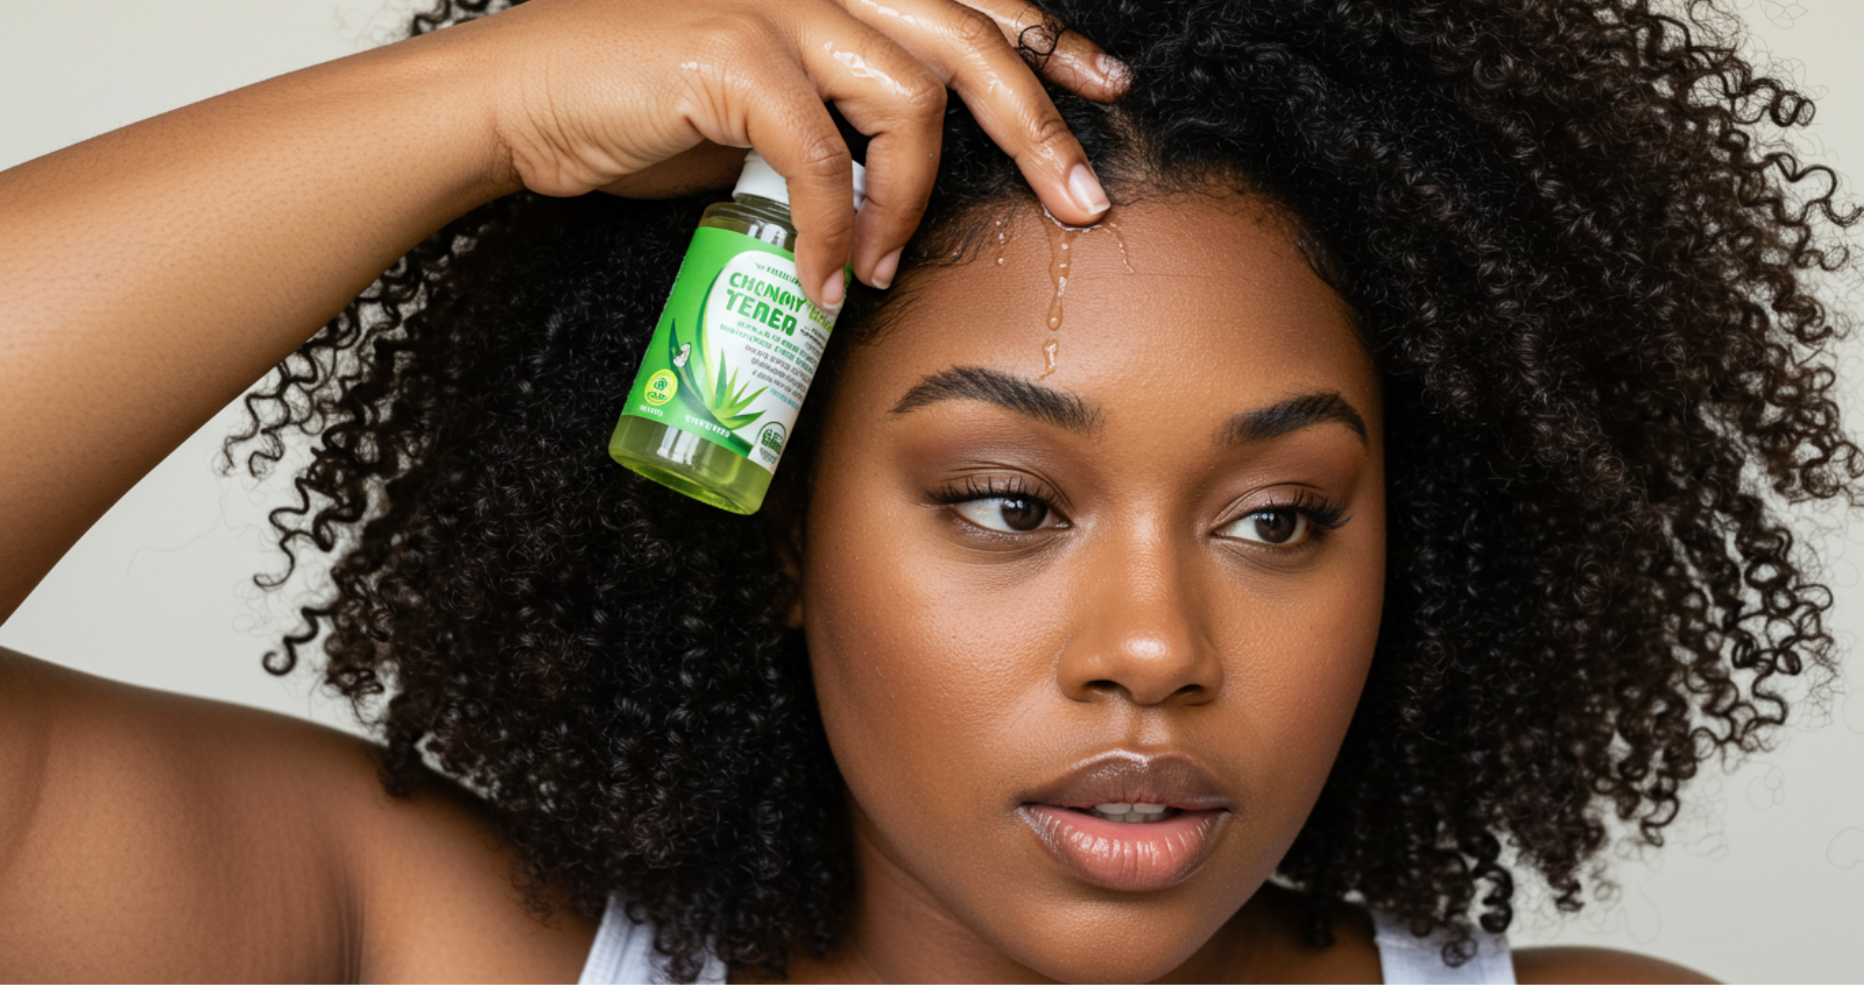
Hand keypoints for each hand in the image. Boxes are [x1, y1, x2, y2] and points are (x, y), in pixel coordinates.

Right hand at [455, 0, 1127, 305]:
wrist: (522, 98)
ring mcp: (775, 3)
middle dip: (1038, 123)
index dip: (1046, 42)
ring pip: (909, 94)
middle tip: (1080, 200)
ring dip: (913, 199)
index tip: (1106, 91)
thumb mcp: (766, 99)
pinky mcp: (731, 54)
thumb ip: (841, 112)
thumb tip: (906, 176)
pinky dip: (832, 227)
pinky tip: (821, 278)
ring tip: (886, 265)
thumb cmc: (641, 103)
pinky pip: (820, 154)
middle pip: (968, 38)